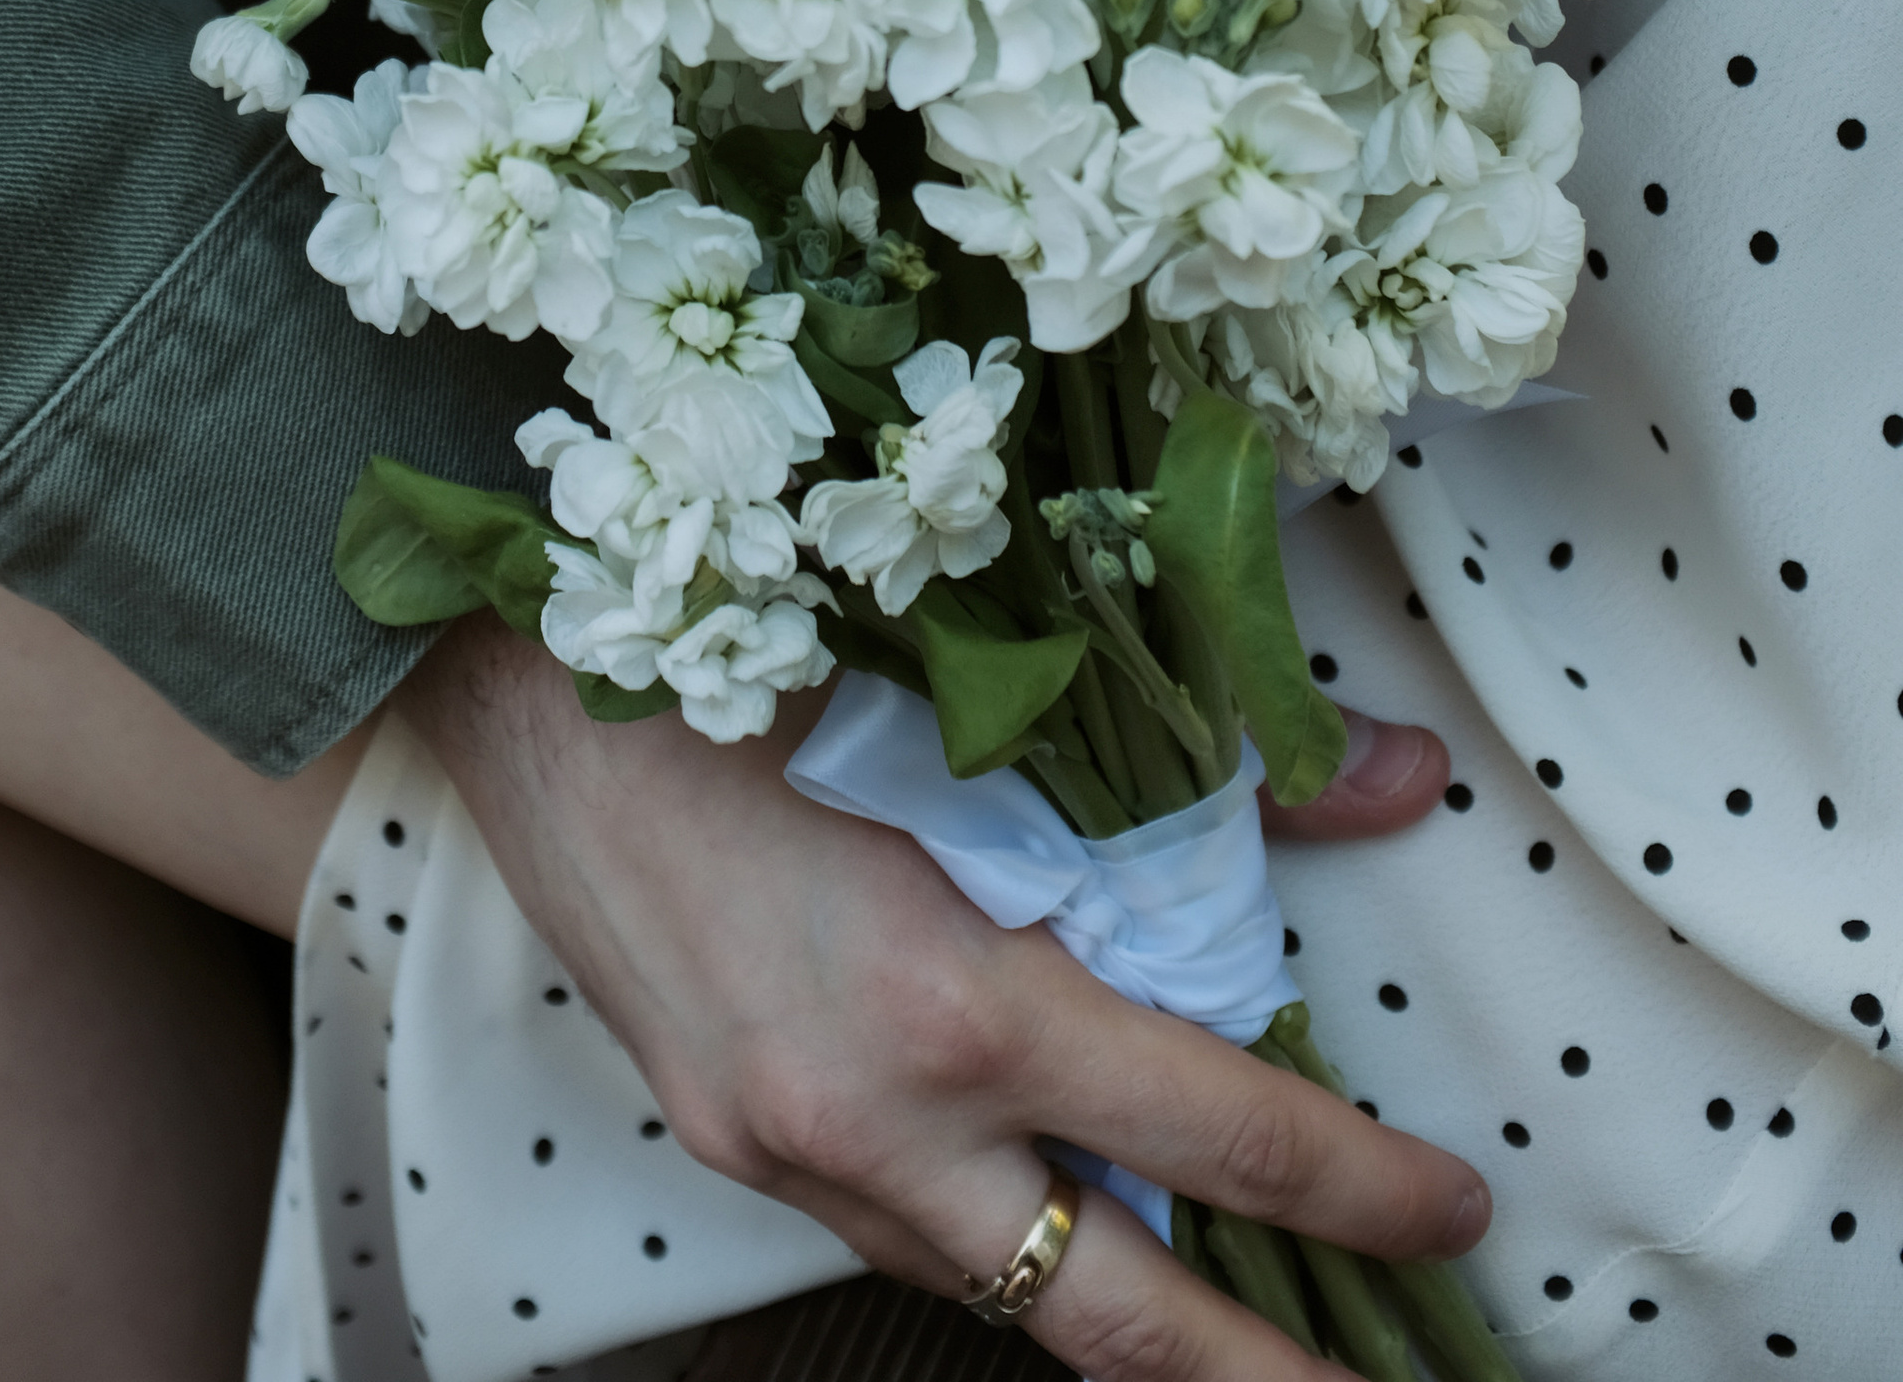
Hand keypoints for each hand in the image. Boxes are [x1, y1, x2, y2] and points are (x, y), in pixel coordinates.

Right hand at [403, 619, 1483, 1381]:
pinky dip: (996, 1230)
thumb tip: (1398, 779)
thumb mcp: (990, 712)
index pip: (1220, 1140)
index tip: (1453, 1212)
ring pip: (996, 1289)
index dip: (1359, 1191)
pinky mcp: (730, 1147)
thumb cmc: (755, 667)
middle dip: (1256, 1378)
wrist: (525, 689)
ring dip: (1119, 1306)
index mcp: (957, 1009)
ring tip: (1231, 1319)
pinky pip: (900, 1229)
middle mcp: (874, 1126)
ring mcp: (788, 1157)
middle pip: (1112, 1316)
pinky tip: (1047, 1196)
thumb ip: (1212, 766)